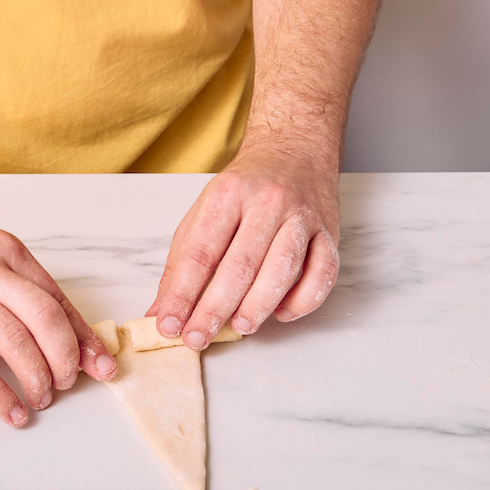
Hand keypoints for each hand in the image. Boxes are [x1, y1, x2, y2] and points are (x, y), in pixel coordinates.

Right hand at [0, 220, 117, 426]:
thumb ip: (17, 291)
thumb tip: (64, 335)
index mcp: (5, 251)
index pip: (58, 299)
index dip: (83, 338)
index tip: (101, 367)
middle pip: (46, 320)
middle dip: (65, 361)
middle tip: (64, 386)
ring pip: (15, 343)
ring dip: (35, 380)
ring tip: (38, 401)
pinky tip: (10, 411)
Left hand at [147, 137, 340, 347]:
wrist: (294, 151)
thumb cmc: (245, 189)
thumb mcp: (204, 213)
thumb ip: (181, 263)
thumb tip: (161, 312)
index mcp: (228, 195)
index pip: (200, 252)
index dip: (182, 293)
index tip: (169, 324)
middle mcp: (267, 203)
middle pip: (240, 265)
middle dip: (215, 308)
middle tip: (197, 338)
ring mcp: (301, 217)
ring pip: (282, 269)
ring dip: (259, 305)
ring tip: (240, 328)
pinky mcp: (329, 233)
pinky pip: (323, 273)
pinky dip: (303, 300)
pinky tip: (282, 313)